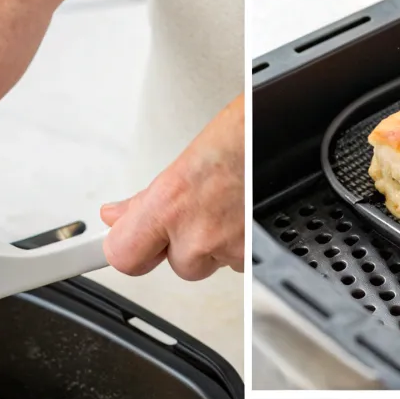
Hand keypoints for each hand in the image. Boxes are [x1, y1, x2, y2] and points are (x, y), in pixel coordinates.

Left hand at [100, 95, 244, 280]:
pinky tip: (244, 214)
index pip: (123, 255)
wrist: (285, 132)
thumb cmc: (241, 138)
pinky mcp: (255, 258)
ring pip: (210, 265)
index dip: (126, 251)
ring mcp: (228, 248)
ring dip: (216, 245)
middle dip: (185, 246)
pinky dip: (243, 245)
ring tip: (228, 206)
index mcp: (170, 203)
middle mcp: (197, 232)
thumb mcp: (183, 162)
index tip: (114, 250)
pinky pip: (238, 264)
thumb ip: (145, 201)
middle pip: (176, 265)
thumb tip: (116, 216)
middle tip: (200, 212)